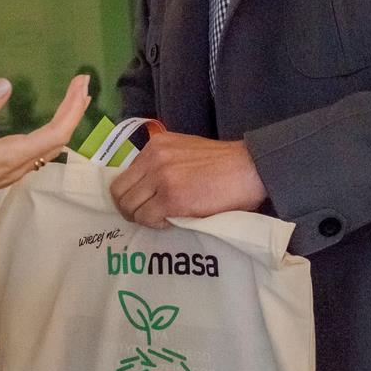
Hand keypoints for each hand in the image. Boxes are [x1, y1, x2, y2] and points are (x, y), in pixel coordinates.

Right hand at [0, 75, 90, 235]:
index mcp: (9, 156)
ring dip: (68, 121)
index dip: (72, 109)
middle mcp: (20, 166)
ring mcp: (16, 171)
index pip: (55, 133)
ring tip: (76, 97)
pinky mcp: (11, 171)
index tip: (80, 83)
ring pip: (53, 147)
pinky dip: (55, 131)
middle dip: (75, 110)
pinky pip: (43, 151)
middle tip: (83, 82)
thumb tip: (6, 84)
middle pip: (60, 140)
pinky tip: (54, 120)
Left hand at [109, 133, 266, 227]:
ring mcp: (161, 178)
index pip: (123, 175)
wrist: (249, 167)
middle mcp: (153, 158)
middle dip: (130, 209)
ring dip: (143, 218)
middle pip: (120, 193)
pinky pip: (148, 218)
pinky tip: (172, 221)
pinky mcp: (172, 198)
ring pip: (131, 208)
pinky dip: (157, 224)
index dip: (129, 194)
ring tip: (162, 219)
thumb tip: (146, 187)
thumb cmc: (223, 163)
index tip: (140, 204)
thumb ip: (162, 163)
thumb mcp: (184, 151)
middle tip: (145, 217)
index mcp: (155, 145)